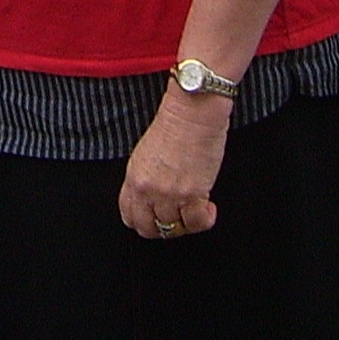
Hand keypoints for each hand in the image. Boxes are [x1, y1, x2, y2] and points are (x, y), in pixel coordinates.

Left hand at [118, 90, 228, 239]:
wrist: (193, 110)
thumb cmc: (176, 124)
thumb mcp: (147, 154)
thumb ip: (146, 179)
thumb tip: (155, 200)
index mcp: (133, 177)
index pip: (129, 215)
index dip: (146, 221)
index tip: (159, 218)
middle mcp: (147, 189)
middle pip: (148, 228)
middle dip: (165, 228)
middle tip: (180, 217)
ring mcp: (168, 193)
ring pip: (174, 229)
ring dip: (188, 223)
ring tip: (197, 209)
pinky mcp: (191, 193)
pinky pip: (196, 223)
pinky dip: (205, 219)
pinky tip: (209, 207)